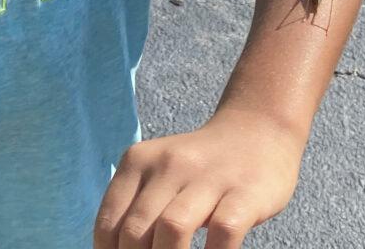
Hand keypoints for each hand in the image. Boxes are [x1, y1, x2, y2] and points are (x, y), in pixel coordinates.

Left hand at [93, 108, 303, 248]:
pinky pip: (223, 233)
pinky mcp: (244, 192)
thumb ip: (136, 211)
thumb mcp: (158, 175)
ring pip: (172, 230)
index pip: (108, 224)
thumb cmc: (199, 169)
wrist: (257, 131)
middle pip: (136, 231)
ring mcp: (208, 177)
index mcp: (138, 161)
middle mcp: (169, 164)